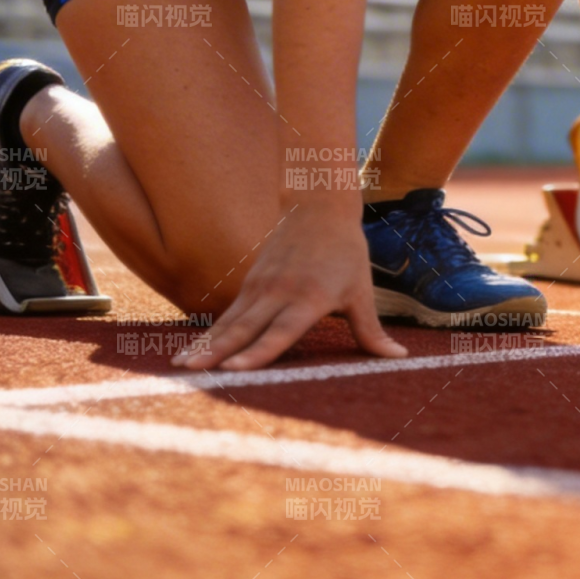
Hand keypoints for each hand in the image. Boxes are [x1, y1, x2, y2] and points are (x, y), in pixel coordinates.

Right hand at [172, 201, 406, 371]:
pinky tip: (190, 351)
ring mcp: (261, 286)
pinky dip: (209, 333)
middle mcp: (280, 293)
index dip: (257, 352)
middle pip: (245, 328)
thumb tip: (398, 357)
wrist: (320, 206)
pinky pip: (228, 313)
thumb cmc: (346, 253)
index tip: (234, 369)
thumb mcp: (361, 291)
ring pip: (230, 321)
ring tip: (181, 366)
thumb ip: (371, 330)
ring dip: (205, 344)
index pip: (280, 331)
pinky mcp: (250, 282)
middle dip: (218, 352)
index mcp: (310, 298)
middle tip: (192, 372)